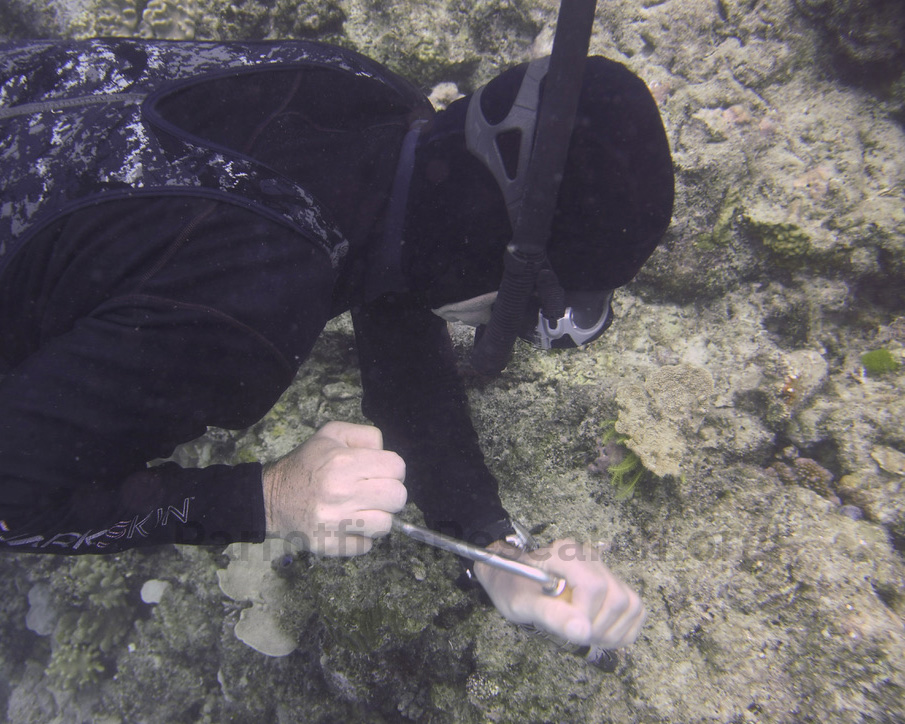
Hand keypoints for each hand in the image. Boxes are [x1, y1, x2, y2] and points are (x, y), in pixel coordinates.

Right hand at [262, 421, 406, 555]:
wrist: (271, 499)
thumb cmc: (306, 465)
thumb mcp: (331, 434)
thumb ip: (365, 436)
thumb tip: (385, 454)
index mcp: (343, 462)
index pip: (397, 467)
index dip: (393, 469)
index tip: (380, 473)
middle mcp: (341, 492)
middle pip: (398, 497)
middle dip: (391, 494)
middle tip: (375, 493)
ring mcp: (335, 522)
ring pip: (386, 525)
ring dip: (378, 518)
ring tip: (363, 511)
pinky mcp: (330, 545)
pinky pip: (366, 545)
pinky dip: (361, 537)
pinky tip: (349, 526)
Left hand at [474, 538, 644, 647]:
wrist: (511, 578)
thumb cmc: (513, 588)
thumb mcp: (522, 603)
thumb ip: (551, 614)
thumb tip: (583, 631)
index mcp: (566, 554)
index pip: (594, 586)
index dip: (586, 615)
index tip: (569, 628)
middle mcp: (589, 557)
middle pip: (617, 598)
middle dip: (599, 627)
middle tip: (574, 633)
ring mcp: (604, 569)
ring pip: (631, 604)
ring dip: (612, 631)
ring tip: (584, 633)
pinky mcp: (613, 583)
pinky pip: (635, 609)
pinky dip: (621, 630)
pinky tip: (597, 631)